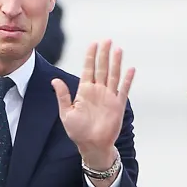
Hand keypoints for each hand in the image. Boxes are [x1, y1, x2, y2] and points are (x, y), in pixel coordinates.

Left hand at [51, 40, 134, 168]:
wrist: (92, 146)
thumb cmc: (78, 132)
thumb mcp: (66, 113)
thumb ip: (62, 96)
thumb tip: (55, 80)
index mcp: (85, 91)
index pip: (89, 68)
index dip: (91, 56)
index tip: (93, 43)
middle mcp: (98, 91)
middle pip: (102, 68)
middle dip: (104, 54)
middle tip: (107, 40)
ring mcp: (109, 97)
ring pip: (113, 75)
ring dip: (116, 62)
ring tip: (118, 49)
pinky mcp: (118, 105)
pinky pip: (124, 90)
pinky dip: (127, 79)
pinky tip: (130, 69)